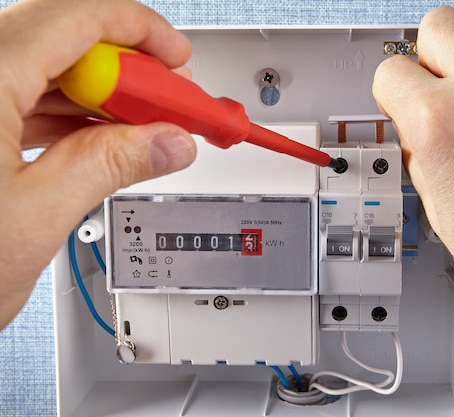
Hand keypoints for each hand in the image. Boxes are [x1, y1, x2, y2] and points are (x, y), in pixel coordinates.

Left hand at [0, 0, 196, 328]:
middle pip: (64, 41)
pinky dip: (68, 118)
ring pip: (44, 71)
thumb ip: (109, 166)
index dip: (141, 31)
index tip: (179, 60)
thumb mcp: (32, 219)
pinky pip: (22, 100)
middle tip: (169, 108)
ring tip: (143, 133)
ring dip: (102, 99)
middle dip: (129, 72)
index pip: (75, 18)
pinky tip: (99, 142)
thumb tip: (166, 142)